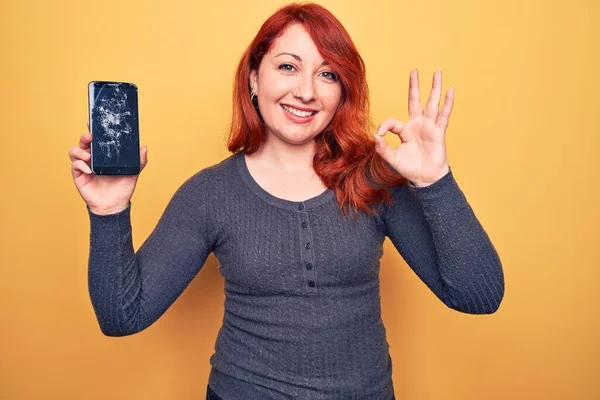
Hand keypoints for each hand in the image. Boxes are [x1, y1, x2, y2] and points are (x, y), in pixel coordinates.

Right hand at [69, 122, 147, 214]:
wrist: (115, 205)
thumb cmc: (122, 188)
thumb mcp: (133, 172)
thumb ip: (139, 161)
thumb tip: (144, 148)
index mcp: (104, 155)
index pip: (97, 139)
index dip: (94, 129)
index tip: (93, 121)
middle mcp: (92, 158)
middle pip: (84, 142)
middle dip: (84, 136)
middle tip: (90, 136)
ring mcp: (84, 166)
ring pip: (75, 151)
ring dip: (80, 150)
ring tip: (89, 156)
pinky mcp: (79, 175)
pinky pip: (75, 165)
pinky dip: (80, 165)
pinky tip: (89, 169)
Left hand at [373, 69, 453, 186]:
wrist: (425, 177)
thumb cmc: (410, 168)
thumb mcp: (391, 158)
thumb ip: (382, 147)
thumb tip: (375, 135)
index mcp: (405, 131)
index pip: (392, 122)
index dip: (384, 126)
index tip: (379, 134)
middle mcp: (417, 125)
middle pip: (415, 101)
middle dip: (415, 86)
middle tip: (414, 71)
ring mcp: (429, 126)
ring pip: (432, 103)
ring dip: (435, 87)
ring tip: (437, 72)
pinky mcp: (439, 131)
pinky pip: (444, 115)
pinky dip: (447, 103)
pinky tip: (450, 91)